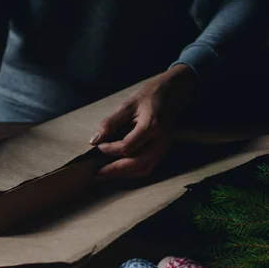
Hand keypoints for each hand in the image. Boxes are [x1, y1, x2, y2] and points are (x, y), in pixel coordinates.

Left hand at [90, 65, 196, 179]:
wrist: (173, 92)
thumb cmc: (150, 95)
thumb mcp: (128, 105)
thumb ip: (111, 122)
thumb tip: (94, 140)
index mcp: (151, 126)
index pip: (127, 146)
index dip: (110, 149)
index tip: (98, 146)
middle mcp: (161, 140)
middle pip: (137, 163)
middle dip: (114, 170)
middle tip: (96, 174)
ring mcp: (164, 147)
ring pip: (144, 169)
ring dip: (123, 175)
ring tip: (105, 175)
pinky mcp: (164, 150)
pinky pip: (149, 167)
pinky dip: (133, 172)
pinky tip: (120, 170)